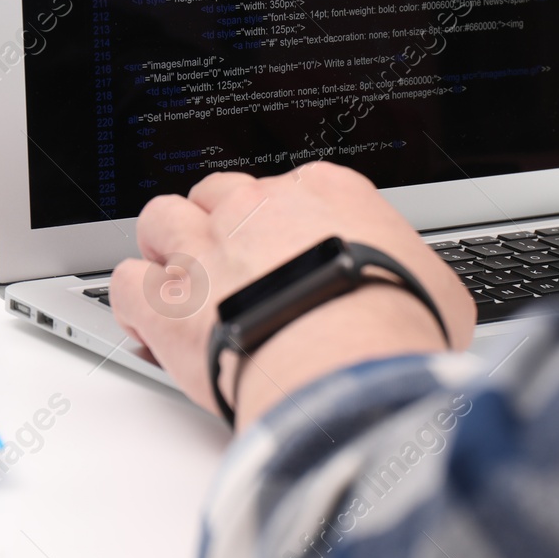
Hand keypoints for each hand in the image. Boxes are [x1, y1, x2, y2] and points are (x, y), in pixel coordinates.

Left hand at [107, 162, 475, 429]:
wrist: (347, 369)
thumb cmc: (395, 330)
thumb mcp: (434, 289)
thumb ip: (412, 276)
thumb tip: (425, 293)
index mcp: (326, 193)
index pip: (287, 188)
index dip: (280, 225)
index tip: (285, 252)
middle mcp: (257, 208)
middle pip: (219, 194)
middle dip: (219, 227)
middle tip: (232, 270)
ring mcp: (204, 247)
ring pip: (162, 219)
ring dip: (166, 249)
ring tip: (181, 285)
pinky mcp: (166, 301)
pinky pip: (124, 281)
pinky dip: (132, 302)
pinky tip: (149, 324)